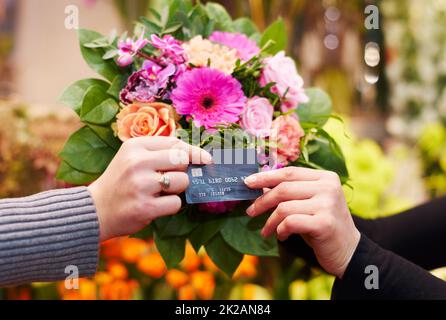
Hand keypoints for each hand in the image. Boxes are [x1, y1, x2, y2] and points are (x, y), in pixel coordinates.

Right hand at [88, 137, 211, 241]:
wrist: (95, 210)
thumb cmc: (121, 182)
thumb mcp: (132, 158)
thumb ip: (159, 152)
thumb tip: (197, 154)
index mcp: (135, 146)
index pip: (175, 143)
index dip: (193, 152)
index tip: (205, 158)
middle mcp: (137, 162)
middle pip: (182, 160)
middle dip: (182, 171)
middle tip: (169, 179)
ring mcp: (141, 185)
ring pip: (182, 182)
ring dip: (176, 189)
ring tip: (158, 193)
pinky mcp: (145, 207)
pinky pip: (176, 203)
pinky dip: (170, 206)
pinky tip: (155, 205)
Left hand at [244, 167, 359, 278]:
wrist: (348, 251)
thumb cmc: (321, 225)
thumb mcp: (307, 204)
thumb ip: (289, 193)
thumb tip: (258, 186)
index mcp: (325, 177)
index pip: (289, 172)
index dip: (266, 176)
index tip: (247, 182)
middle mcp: (328, 187)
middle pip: (284, 188)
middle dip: (262, 201)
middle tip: (250, 212)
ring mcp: (328, 205)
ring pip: (284, 207)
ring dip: (270, 221)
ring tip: (266, 231)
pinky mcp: (325, 223)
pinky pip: (290, 222)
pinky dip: (280, 230)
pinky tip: (282, 236)